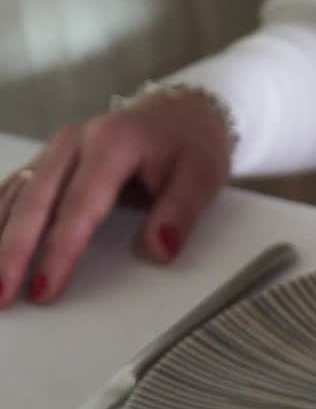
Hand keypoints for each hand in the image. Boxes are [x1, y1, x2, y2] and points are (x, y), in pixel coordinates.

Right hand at [0, 89, 233, 306]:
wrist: (181, 111)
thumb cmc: (192, 144)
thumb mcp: (203, 175)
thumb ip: (181, 211)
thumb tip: (158, 249)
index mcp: (112, 143)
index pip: (80, 206)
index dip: (60, 251)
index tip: (46, 288)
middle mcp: (74, 143)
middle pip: (34, 202)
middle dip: (12, 253)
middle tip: (1, 297)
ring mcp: (57, 150)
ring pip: (15, 196)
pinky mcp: (50, 160)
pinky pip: (14, 190)